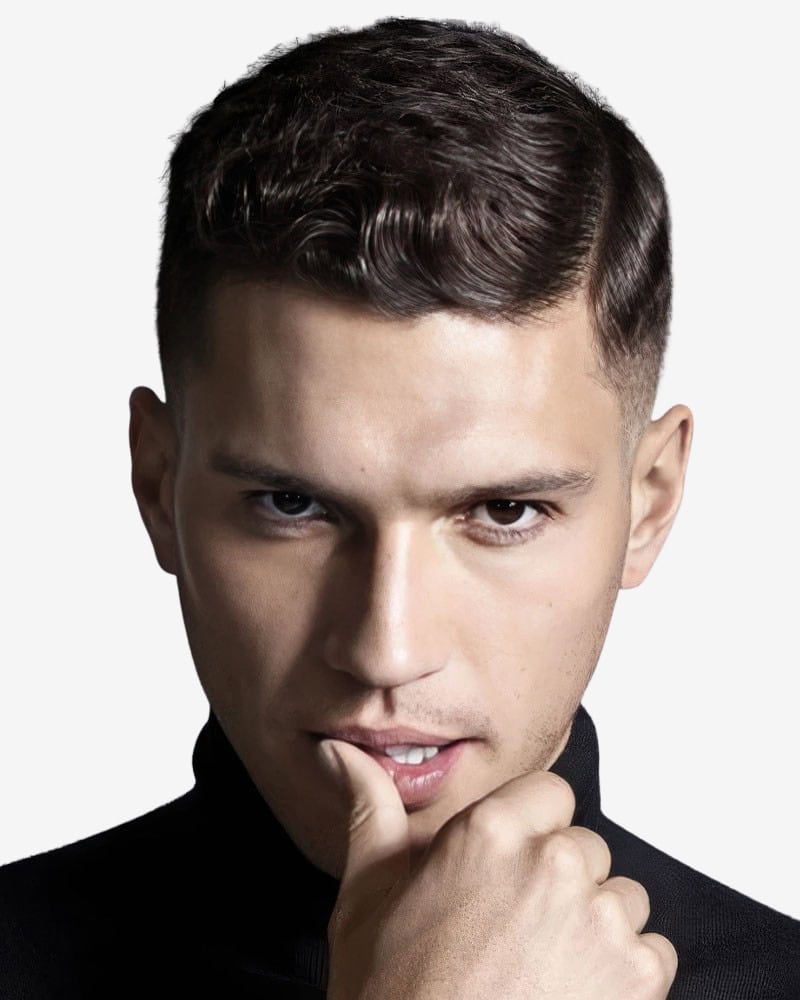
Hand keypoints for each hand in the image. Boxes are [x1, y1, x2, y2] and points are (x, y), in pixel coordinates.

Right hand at [320, 738, 677, 999]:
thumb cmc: (394, 999)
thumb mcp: (367, 898)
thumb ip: (371, 811)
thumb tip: (344, 756)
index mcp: (489, 830)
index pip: (550, 794)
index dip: (531, 831)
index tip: (510, 869)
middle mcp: (552, 862)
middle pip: (583, 846)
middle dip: (559, 881)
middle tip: (516, 931)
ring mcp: (600, 918)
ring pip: (620, 897)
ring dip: (593, 926)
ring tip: (542, 968)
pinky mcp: (637, 975)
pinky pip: (652, 950)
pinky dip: (624, 975)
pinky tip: (569, 995)